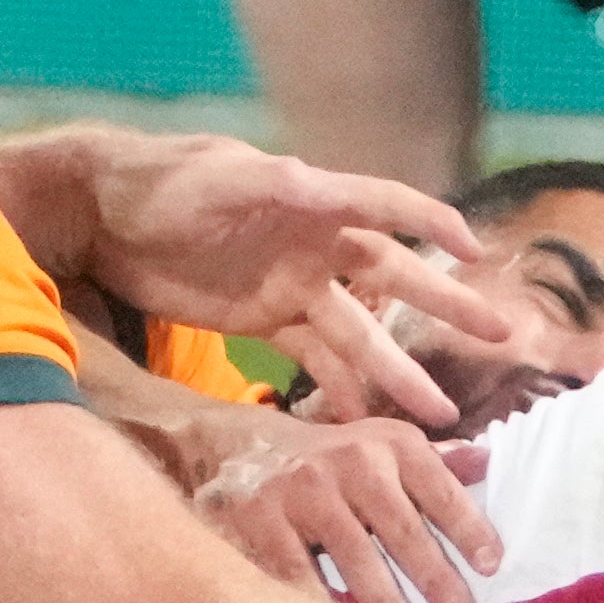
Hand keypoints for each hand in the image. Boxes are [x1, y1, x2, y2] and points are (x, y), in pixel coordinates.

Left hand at [78, 135, 509, 429]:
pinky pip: (313, 359)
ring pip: (360, 333)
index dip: (435, 223)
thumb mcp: (219, 179)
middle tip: (500, 336)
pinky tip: (362, 423)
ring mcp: (292, 285)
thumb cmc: (161, 183)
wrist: (103, 216)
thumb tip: (325, 187)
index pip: (389, 206)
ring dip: (397, 372)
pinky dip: (337, 389)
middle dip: (446, 308)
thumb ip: (276, 186)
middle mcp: (315, 243)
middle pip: (395, 277)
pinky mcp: (263, 319)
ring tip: (437, 415)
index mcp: (312, 199)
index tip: (479, 251)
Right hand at [195, 409, 500, 602]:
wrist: (238, 445)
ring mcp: (304, 489)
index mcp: (390, 444)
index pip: (440, 490)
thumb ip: (435, 461)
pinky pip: (298, 572)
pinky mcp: (262, 518)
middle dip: (434, 576)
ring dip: (383, 600)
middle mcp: (351, 461)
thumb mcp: (383, 447)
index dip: (469, 528)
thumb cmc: (331, 458)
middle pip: (401, 527)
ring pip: (353, 554)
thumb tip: (489, 463)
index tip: (491, 567)